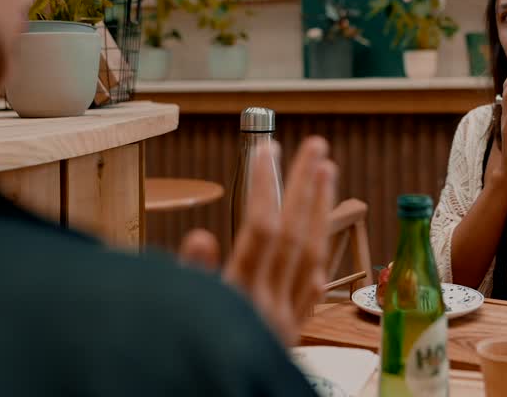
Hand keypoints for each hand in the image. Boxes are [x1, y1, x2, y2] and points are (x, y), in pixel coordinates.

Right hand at [177, 136, 336, 344]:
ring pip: (311, 257)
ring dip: (320, 211)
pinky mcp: (290, 338)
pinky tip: (320, 244)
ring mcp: (285, 321)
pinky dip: (317, 262)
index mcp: (240, 296)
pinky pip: (312, 291)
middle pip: (293, 234)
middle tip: (315, 146)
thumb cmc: (192, 361)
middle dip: (305, 186)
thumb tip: (200, 236)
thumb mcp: (180, 318)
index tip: (267, 150)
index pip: (261, 229)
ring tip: (326, 173)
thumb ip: (193, 277)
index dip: (265, 186)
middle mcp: (269, 305)